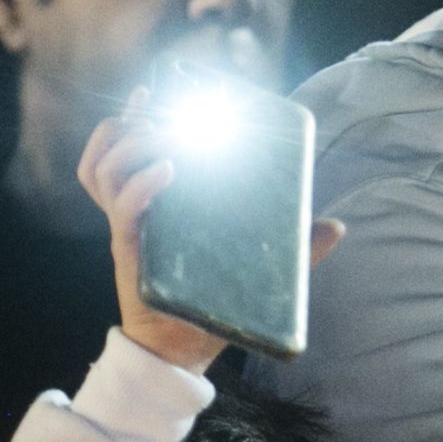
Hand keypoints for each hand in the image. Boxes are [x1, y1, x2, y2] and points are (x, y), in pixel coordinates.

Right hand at [79, 108, 344, 375]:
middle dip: (132, 124)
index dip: (130, 118)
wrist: (183, 350)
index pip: (124, 148)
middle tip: (161, 113)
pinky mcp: (130, 249)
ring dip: (134, 145)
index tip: (149, 90)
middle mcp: (135, 210)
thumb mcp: (253, 265)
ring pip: (105, 171)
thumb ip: (293, 245)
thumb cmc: (212, 304)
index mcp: (155, 203)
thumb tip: (337, 225)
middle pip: (110, 150)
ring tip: (168, 139)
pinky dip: (142, 183)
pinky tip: (167, 170)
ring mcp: (130, 227)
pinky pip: (123, 206)